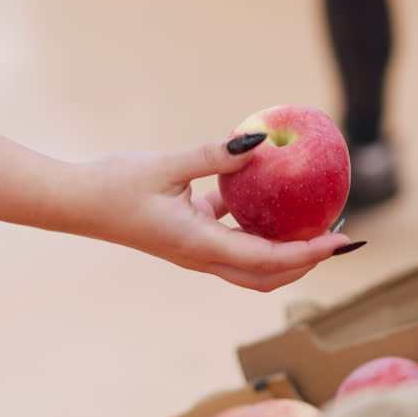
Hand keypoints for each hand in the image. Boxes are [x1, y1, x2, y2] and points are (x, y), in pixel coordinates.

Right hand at [70, 133, 359, 291]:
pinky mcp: (185, 237)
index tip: (343, 240)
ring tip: (312, 217)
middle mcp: (201, 257)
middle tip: (339, 235)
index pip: (269, 258)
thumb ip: (214, 155)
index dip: (311, 252)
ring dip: (284, 249)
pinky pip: (230, 238)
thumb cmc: (114, 184)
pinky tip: (263, 192)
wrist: (74, 203)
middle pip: (267, 275)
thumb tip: (260, 141)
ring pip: (251, 263)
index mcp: (200, 246)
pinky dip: (254, 225)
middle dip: (307, 262)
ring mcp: (193, 251)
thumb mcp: (167, 165)